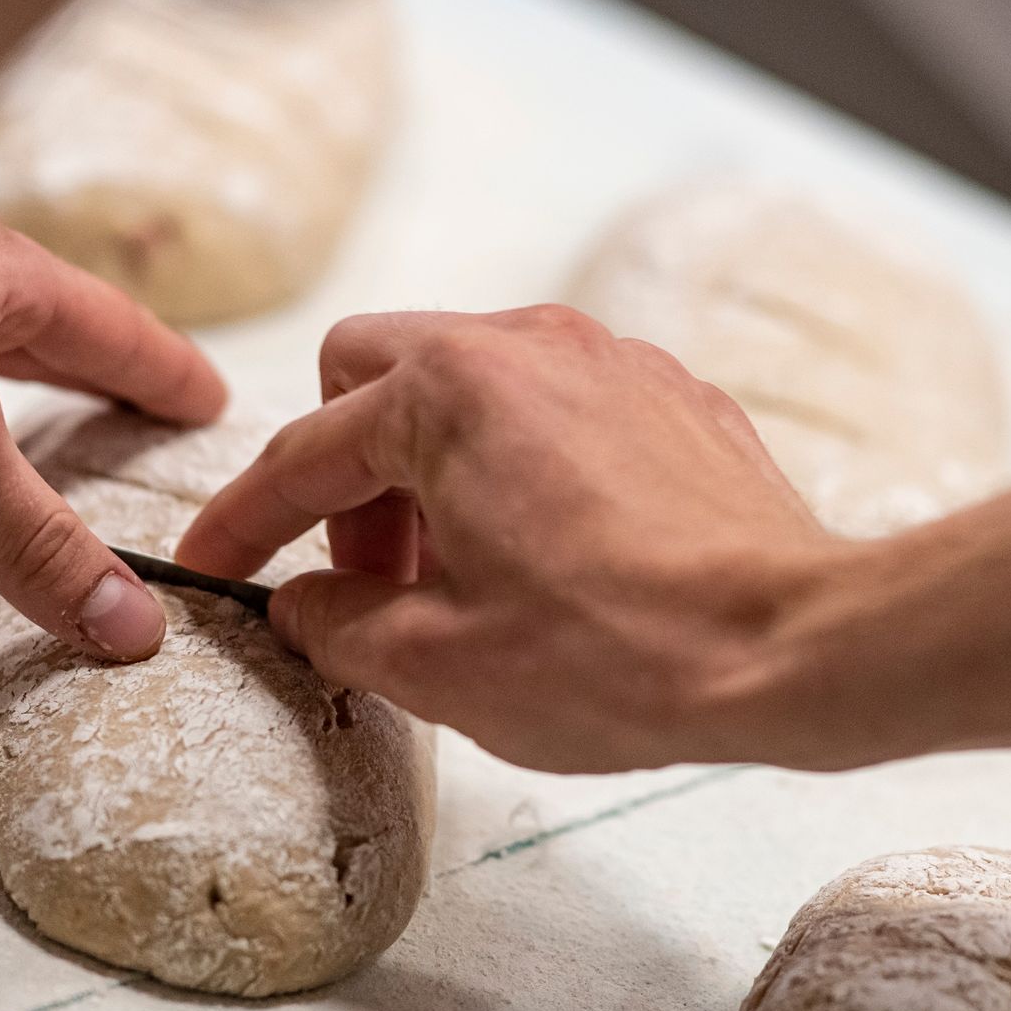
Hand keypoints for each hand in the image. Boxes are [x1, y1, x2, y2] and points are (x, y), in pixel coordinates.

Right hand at [175, 308, 848, 770]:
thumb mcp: (438, 664)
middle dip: (344, 472)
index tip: (214, 563)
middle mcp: (524, 346)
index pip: (304, 454)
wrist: (797, 646)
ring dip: (426, 470)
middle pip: (371, 373)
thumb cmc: (622, 655)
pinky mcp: (667, 394)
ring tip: (459, 578)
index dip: (245, 520)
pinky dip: (510, 466)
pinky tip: (542, 555)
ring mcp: (606, 359)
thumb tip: (304, 604)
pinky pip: (548, 405)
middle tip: (369, 574)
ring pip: (462, 383)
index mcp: (446, 393)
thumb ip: (338, 621)